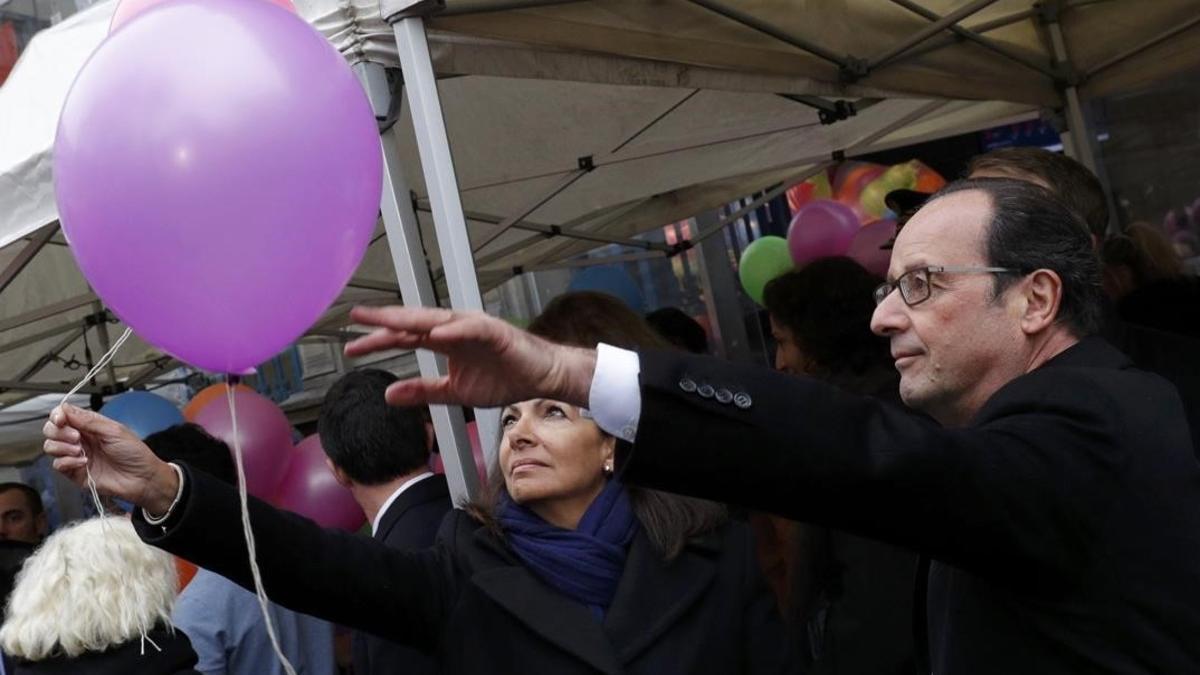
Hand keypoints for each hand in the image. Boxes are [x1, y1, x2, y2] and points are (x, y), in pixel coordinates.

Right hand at [43, 404, 178, 514]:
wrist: (142, 478)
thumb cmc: (134, 453)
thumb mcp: (114, 431)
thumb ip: (89, 420)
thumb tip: (66, 409)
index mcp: (90, 426)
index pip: (64, 415)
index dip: (57, 416)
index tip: (60, 420)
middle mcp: (80, 439)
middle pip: (52, 430)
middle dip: (59, 432)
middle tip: (76, 437)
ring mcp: (76, 455)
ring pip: (51, 446)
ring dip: (62, 447)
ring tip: (80, 450)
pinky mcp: (75, 472)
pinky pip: (57, 465)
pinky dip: (67, 462)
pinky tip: (84, 462)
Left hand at [344, 306, 597, 407]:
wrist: (541, 378)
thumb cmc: (504, 379)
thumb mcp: (455, 392)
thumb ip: (424, 391)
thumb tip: (389, 394)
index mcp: (445, 340)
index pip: (405, 338)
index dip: (379, 341)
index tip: (352, 347)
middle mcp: (455, 327)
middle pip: (414, 321)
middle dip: (385, 320)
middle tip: (356, 317)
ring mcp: (474, 326)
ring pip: (437, 319)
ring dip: (411, 319)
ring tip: (386, 320)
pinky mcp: (495, 331)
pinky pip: (470, 329)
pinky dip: (453, 329)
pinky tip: (434, 333)